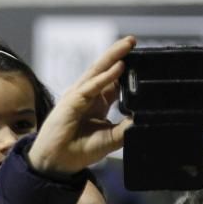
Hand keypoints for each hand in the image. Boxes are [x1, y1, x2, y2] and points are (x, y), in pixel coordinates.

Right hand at [29, 36, 135, 175]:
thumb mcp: (111, 139)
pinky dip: (105, 77)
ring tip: (128, 45)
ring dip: (113, 57)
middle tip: (134, 40)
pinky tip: (119, 68)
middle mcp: (87, 95)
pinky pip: (91, 86)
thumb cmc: (80, 150)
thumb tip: (144, 118)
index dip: (126, 69)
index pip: (113, 81)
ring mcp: (78, 96)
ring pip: (97, 71)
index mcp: (97, 102)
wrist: (58, 163)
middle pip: (105, 70)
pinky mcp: (71, 102)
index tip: (143, 59)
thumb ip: (126, 128)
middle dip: (119, 54)